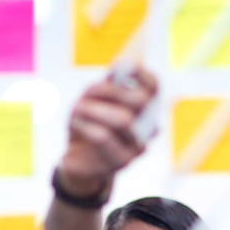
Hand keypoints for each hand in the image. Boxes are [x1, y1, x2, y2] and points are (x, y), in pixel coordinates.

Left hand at [56, 66, 158, 198]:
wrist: (79, 160)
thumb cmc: (90, 124)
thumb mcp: (94, 100)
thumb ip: (109, 84)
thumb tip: (120, 68)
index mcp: (144, 108)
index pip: (153, 87)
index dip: (140, 73)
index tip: (118, 67)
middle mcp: (148, 128)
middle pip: (140, 101)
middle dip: (111, 92)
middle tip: (87, 94)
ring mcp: (139, 147)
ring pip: (123, 119)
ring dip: (94, 109)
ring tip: (77, 110)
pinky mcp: (124, 162)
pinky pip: (105, 137)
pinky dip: (86, 126)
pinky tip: (76, 124)